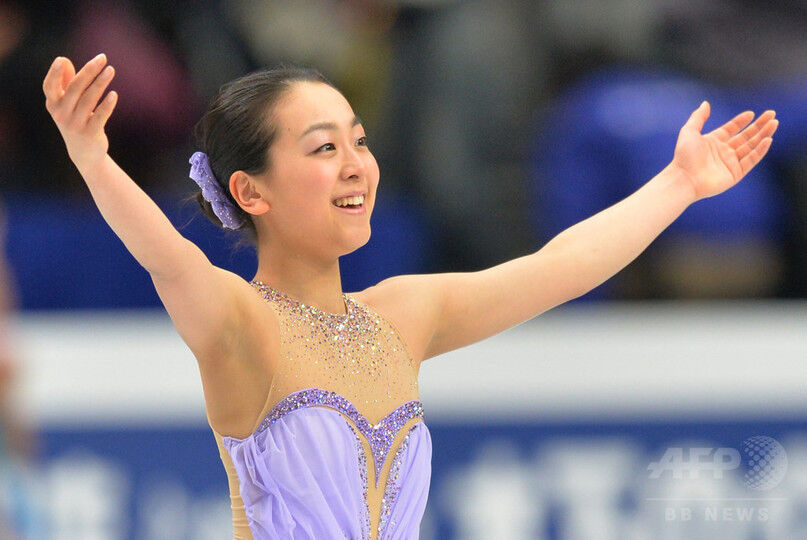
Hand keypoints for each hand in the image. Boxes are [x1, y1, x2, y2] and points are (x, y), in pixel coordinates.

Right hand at [42, 54, 117, 170]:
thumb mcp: (68, 103)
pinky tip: (114, 94)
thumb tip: (65, 60)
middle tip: (102, 58)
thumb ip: (66, 83)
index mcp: (53, 104)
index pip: (49, 86)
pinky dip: (106, 105)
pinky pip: (99, 116)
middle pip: (75, 88)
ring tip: (111, 70)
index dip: (54, 73)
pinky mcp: (90, 134)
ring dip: (100, 83)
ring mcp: (75, 125)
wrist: (84, 153)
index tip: (62, 59)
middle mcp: (61, 114)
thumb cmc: (76, 120)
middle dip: (89, 71)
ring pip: (89, 100)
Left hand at [670, 101, 777, 201]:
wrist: (684, 179)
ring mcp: (730, 163)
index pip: (731, 129)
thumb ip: (698, 117)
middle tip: (772, 115)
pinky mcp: (735, 174)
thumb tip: (706, 103)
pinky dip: (760, 150)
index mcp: (713, 141)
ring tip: (774, 123)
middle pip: (745, 136)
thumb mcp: (689, 131)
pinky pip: (751, 160)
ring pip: (751, 147)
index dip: (741, 121)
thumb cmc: (684, 156)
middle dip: (759, 126)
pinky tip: (768, 139)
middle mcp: (723, 152)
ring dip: (763, 135)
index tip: (752, 113)